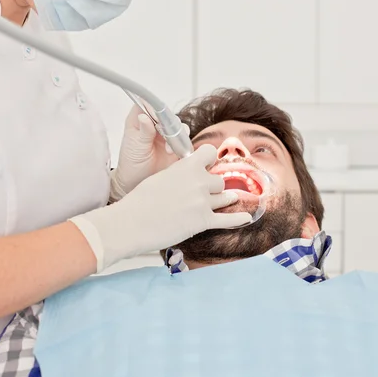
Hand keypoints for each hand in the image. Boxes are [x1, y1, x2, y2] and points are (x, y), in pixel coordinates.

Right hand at [70, 144, 251, 271]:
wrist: (131, 223)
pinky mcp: (203, 222)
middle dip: (214, 187)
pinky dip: (238, 219)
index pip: (210, 153)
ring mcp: (203, 202)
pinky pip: (228, 219)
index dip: (210, 160)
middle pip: (220, 180)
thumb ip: (180, 173)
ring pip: (226, 197)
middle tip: (204, 194)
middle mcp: (199, 182)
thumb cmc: (140, 201)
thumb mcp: (161, 177)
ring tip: (227, 201)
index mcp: (187, 167)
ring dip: (224, 200)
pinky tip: (246, 218)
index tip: (208, 166)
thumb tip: (190, 172)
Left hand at [110, 101, 189, 201]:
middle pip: (166, 114)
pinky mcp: (175, 147)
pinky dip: (183, 144)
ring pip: (177, 126)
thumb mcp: (134, 147)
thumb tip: (144, 116)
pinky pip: (184, 140)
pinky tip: (175, 153)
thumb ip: (142, 132)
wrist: (136, 183)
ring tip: (169, 149)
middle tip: (165, 134)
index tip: (157, 114)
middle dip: (168, 123)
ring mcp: (165, 136)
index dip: (153, 106)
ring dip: (176, 135)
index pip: (147, 105)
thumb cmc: (131, 164)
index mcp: (139, 121)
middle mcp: (154, 126)